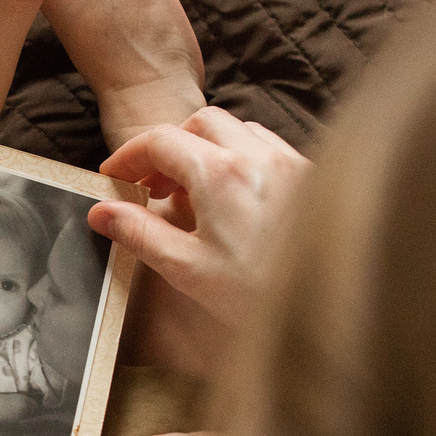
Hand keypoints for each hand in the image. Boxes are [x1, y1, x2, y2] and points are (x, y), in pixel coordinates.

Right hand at [93, 108, 309, 326]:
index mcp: (221, 174)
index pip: (161, 140)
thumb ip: (141, 234)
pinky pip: (272, 150)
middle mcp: (258, 156)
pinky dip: (245, 159)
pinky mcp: (313, 178)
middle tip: (154, 184)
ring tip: (195, 191)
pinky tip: (238, 198)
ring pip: (241, 130)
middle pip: (203, 122)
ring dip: (209, 148)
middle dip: (171, 145)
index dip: (130, 156)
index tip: (115, 178)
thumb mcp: (187, 269)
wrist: (333, 313)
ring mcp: (291, 163)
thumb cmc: (261, 295)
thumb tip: (102, 213)